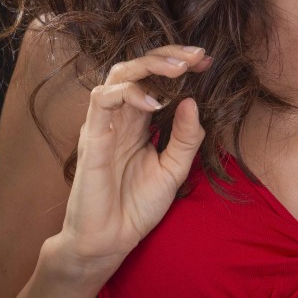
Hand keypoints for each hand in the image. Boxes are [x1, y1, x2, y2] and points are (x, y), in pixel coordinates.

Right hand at [56, 45, 210, 274]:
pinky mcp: (92, 137)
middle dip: (167, 56)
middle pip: (137, 68)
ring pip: (118, 75)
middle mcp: (121, 117)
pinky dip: (129, 92)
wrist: (111, 241)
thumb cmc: (138, 207)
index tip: (205, 61)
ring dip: (150, 66)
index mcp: (139, 123)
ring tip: (179, 69)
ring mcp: (104, 124)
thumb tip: (193, 101)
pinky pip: (102, 100)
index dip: (178, 66)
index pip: (155, 81)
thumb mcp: (174, 170)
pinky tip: (154, 102)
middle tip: (196, 56)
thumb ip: (186, 138)